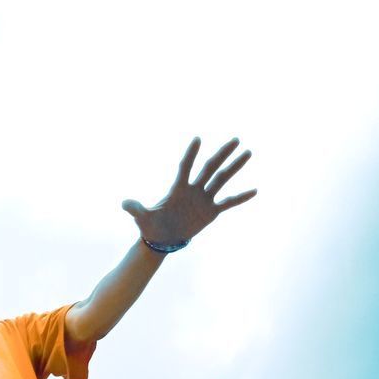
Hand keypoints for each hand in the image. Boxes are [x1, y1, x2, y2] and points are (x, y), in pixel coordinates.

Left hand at [121, 136, 256, 246]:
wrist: (162, 239)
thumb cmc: (150, 226)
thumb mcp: (142, 218)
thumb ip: (136, 209)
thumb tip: (124, 204)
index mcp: (178, 188)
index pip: (185, 167)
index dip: (191, 154)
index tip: (197, 139)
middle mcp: (193, 189)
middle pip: (210, 167)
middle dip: (222, 154)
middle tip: (235, 139)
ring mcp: (203, 199)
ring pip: (222, 180)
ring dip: (234, 167)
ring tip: (248, 152)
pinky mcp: (211, 212)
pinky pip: (228, 203)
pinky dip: (240, 198)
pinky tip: (255, 190)